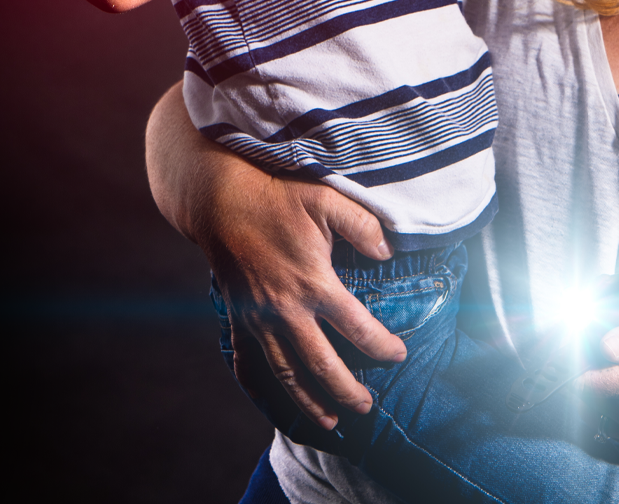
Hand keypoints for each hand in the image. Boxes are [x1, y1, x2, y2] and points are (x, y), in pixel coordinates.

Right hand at [199, 166, 409, 429]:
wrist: (220, 201)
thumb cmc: (277, 198)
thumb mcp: (328, 199)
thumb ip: (364, 225)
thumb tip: (389, 252)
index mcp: (314, 284)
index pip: (357, 327)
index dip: (382, 346)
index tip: (398, 355)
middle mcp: (286, 310)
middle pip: (322, 365)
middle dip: (347, 391)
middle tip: (367, 406)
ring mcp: (259, 319)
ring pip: (287, 373)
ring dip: (309, 401)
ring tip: (331, 421)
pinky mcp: (239, 319)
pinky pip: (247, 362)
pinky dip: (260, 387)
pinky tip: (274, 404)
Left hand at [578, 309, 618, 448]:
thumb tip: (602, 346)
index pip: (584, 383)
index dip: (581, 363)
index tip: (588, 350)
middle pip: (588, 399)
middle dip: (592, 377)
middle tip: (612, 356)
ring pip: (598, 413)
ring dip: (602, 395)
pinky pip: (613, 425)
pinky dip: (614, 409)